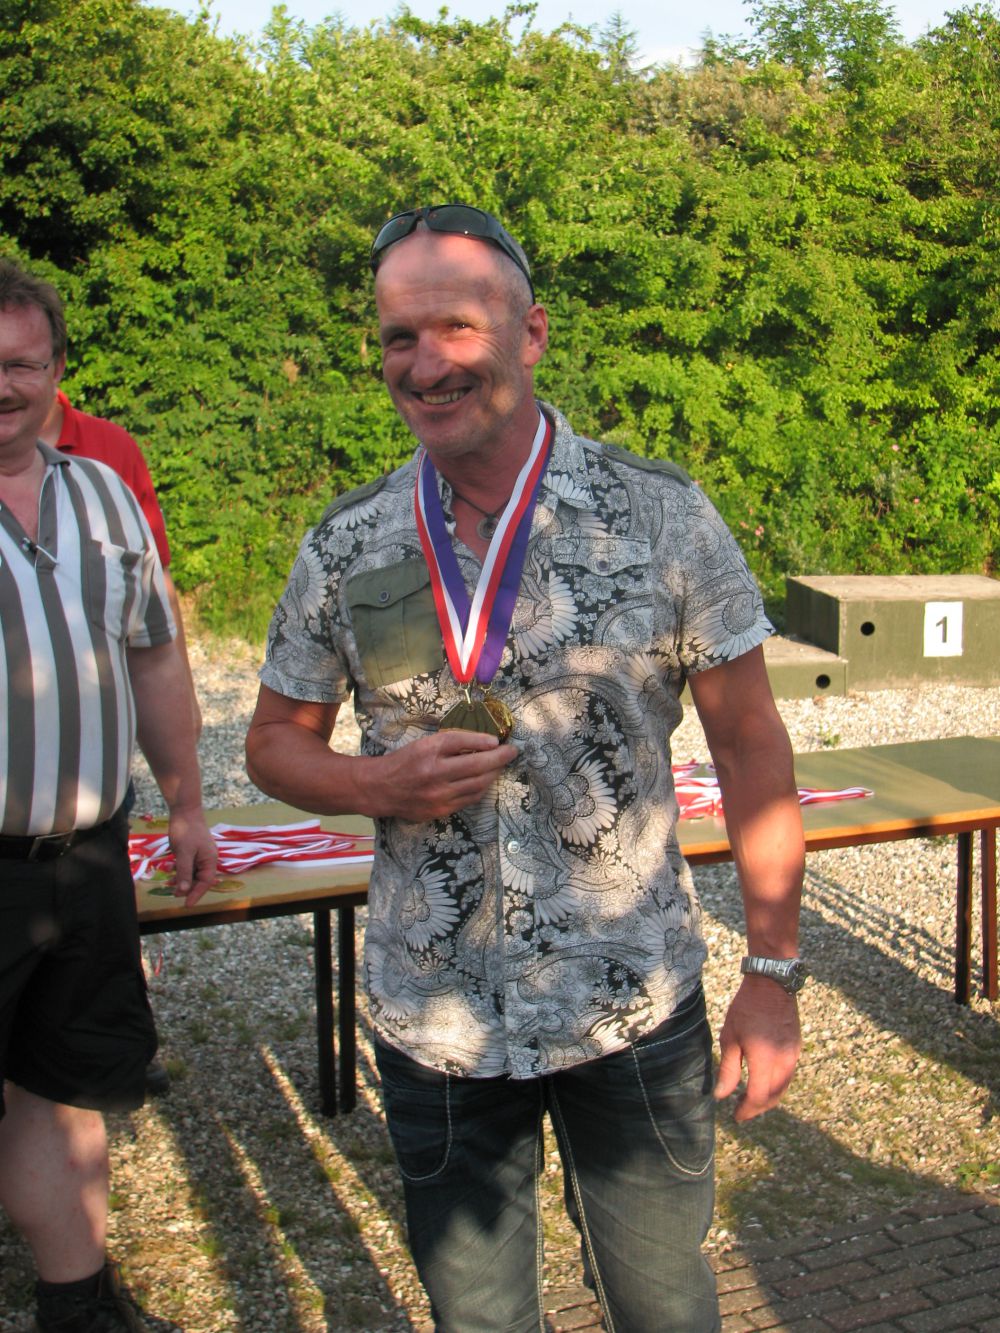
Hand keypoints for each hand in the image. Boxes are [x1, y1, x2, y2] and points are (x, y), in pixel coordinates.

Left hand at [167, 806, 217, 905]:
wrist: (184, 810)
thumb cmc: (186, 830)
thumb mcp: (183, 853)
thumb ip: (184, 873)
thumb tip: (183, 892)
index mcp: (210, 860)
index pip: (205, 882)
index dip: (196, 894)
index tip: (187, 905)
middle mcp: (208, 859)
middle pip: (200, 879)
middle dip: (188, 888)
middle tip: (174, 896)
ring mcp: (200, 854)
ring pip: (193, 873)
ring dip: (183, 881)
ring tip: (171, 887)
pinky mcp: (193, 851)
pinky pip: (189, 866)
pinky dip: (181, 872)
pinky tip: (172, 876)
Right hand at [367, 730, 517, 820]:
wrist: (380, 789)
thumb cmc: (404, 762)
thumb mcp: (423, 744)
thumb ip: (450, 743)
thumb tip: (484, 742)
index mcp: (428, 751)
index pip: (461, 741)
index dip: (483, 740)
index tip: (497, 740)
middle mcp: (434, 773)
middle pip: (476, 765)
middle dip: (499, 758)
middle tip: (512, 752)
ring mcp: (438, 795)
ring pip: (477, 784)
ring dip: (494, 774)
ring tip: (500, 765)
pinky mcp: (440, 810)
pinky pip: (470, 799)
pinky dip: (481, 788)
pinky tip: (486, 780)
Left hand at [714, 976, 801, 1121]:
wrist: (772, 984)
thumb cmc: (746, 1008)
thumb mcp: (730, 1037)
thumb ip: (728, 1068)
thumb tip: (721, 1095)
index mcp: (765, 1060)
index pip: (758, 1097)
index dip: (747, 1110)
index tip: (735, 1116)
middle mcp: (783, 1061)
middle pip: (773, 1097)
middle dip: (757, 1108)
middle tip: (741, 1111)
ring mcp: (793, 1055)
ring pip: (783, 1087)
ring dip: (768, 1098)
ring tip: (751, 1100)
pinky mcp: (797, 1048)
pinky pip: (788, 1075)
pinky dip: (776, 1085)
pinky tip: (764, 1082)